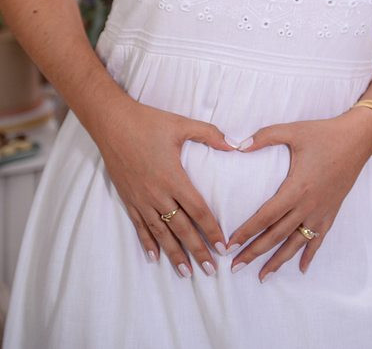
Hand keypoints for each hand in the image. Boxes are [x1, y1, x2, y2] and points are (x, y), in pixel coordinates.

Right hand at [94, 96, 235, 278]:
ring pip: (161, 233)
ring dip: (174, 254)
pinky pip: (139, 226)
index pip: (198, 210)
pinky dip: (147, 243)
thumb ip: (210, 134)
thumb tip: (235, 144)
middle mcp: (158, 194)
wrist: (112, 123)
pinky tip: (154, 257)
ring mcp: (141, 199)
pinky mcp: (128, 198)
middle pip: (181, 229)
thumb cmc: (149, 122)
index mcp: (174, 177)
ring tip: (186, 273)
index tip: (223, 247)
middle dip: (197, 251)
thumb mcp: (182, 124)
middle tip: (210, 270)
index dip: (211, 230)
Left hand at [225, 106, 371, 281]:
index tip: (230, 244)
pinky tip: (301, 269)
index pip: (266, 216)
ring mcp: (321, 212)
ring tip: (262, 276)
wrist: (357, 140)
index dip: (246, 231)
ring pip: (295, 243)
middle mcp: (308, 205)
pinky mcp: (331, 213)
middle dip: (254, 252)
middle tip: (235, 266)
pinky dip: (308, 255)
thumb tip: (239, 145)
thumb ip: (265, 136)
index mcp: (296, 188)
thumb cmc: (324, 134)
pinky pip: (318, 240)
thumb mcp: (293, 131)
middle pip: (276, 235)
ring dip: (278, 261)